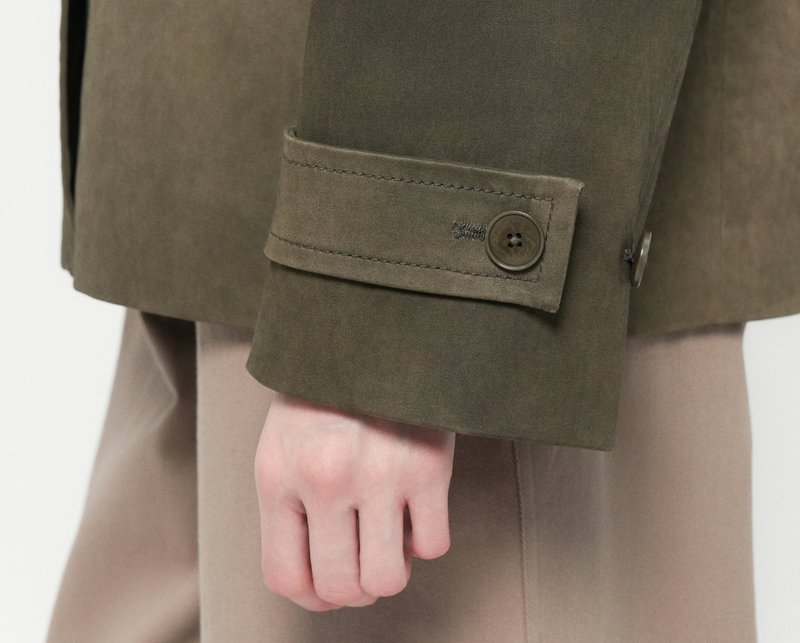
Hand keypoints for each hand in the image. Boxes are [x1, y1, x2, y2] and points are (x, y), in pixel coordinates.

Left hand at [255, 392, 455, 610]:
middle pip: (340, 587)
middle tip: (363, 555)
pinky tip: (416, 506)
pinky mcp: (427, 466)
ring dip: (392, 567)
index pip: (286, 577)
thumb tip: (315, 582)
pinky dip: (427, 537)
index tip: (328, 580)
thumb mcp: (282, 445)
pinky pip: (433, 545)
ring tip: (390, 535)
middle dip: (355, 586)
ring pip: (388, 580)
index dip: (312, 593)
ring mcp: (378, 475)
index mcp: (280, 476)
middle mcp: (325, 480)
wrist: (372, 328)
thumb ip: (289, 509)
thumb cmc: (324, 391)